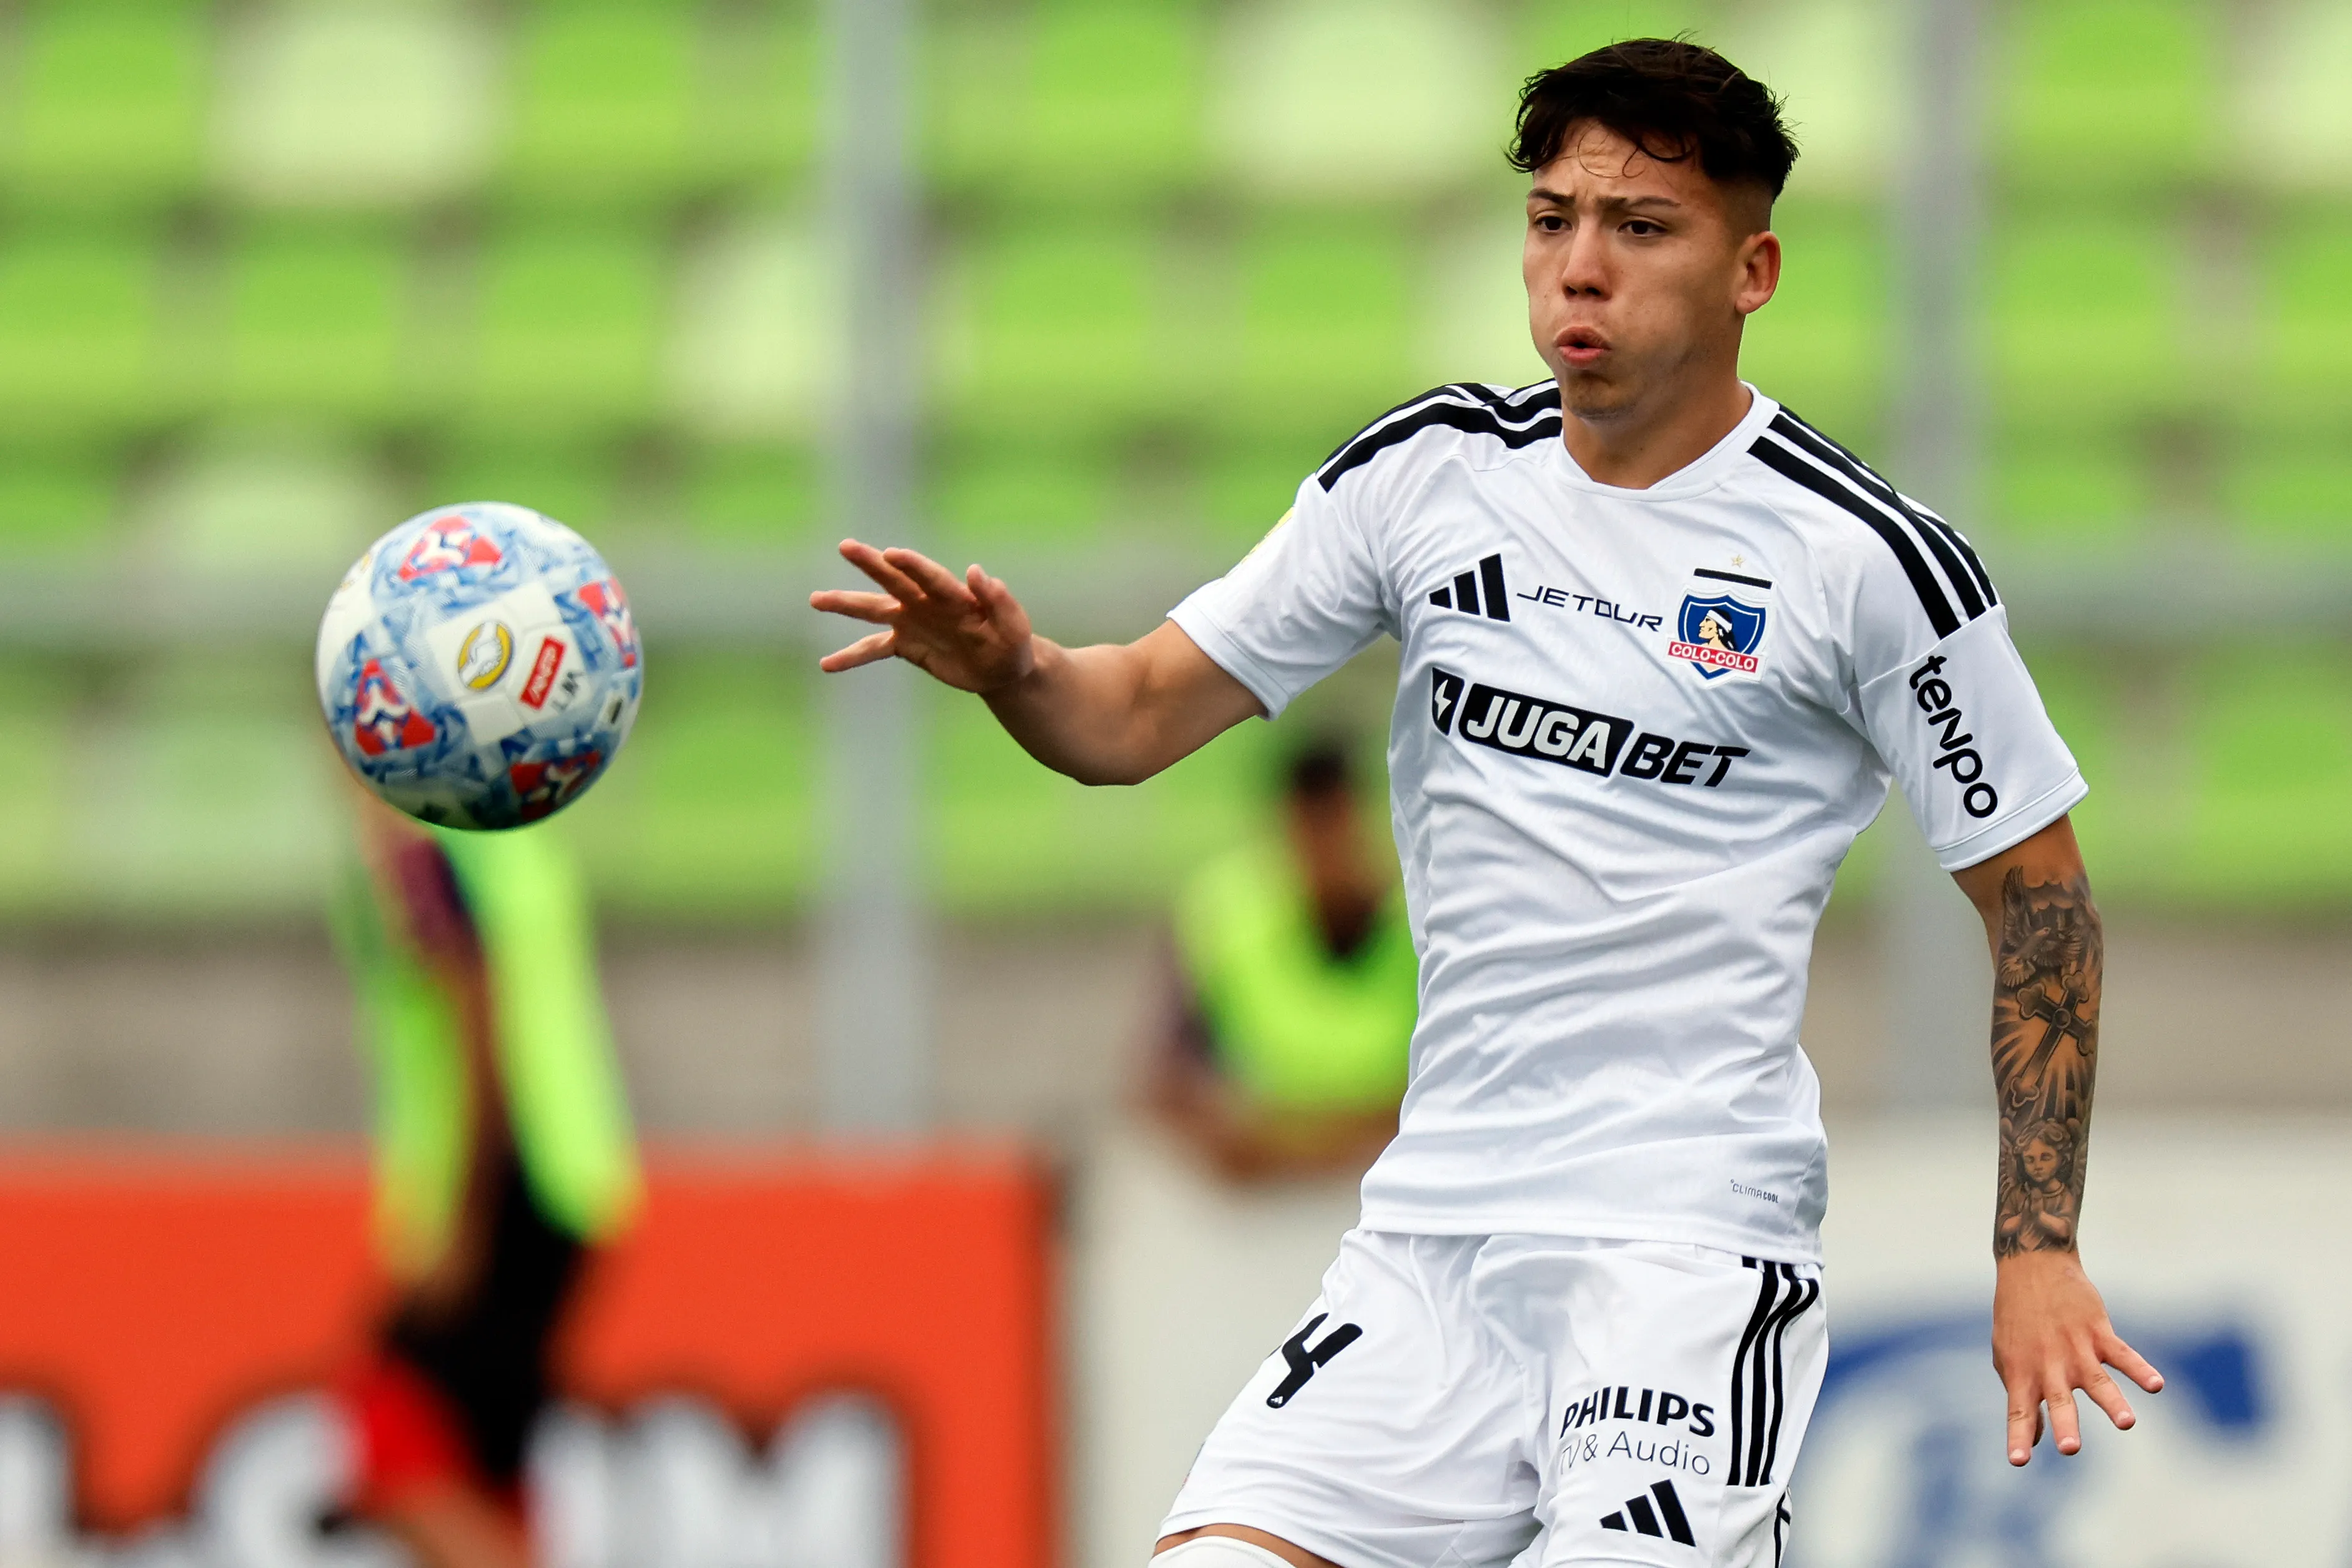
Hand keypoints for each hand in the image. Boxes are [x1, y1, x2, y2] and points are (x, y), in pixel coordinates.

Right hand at [809, 540, 1036, 693]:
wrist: (1001, 667)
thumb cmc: (1012, 642)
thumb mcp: (1014, 625)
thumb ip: (998, 599)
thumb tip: (976, 570)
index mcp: (954, 595)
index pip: (930, 576)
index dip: (912, 565)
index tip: (891, 553)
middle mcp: (926, 601)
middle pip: (894, 580)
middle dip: (870, 564)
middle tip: (846, 546)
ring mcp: (912, 621)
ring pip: (873, 609)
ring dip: (845, 604)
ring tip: (816, 600)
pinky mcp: (905, 645)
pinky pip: (873, 649)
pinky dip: (850, 656)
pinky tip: (826, 664)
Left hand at [1991, 1250, 2161, 1464]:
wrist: (2032, 1268)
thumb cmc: (2017, 1322)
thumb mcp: (2009, 1359)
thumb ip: (2023, 1399)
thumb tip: (2035, 1440)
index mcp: (2023, 1373)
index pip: (2019, 1411)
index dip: (2019, 1437)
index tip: (2019, 1462)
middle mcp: (2049, 1365)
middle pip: (2059, 1400)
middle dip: (2065, 1424)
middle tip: (2071, 1448)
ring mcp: (2075, 1348)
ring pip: (2097, 1381)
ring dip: (2113, 1403)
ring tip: (2127, 1424)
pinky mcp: (2098, 1332)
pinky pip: (2122, 1354)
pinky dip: (2140, 1369)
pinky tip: (2156, 1385)